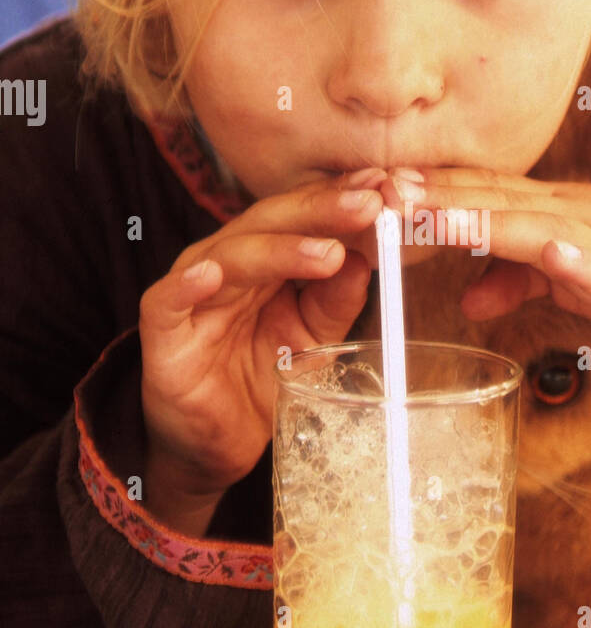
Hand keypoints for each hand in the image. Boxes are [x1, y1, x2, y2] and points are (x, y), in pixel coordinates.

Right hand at [140, 169, 386, 509]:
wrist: (214, 443)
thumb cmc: (261, 377)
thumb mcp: (313, 338)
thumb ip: (336, 301)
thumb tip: (367, 259)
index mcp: (267, 254)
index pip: (305, 214)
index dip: (343, 198)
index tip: (389, 184)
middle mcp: (230, 260)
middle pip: (274, 222)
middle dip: (322, 210)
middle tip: (368, 204)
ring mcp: (195, 292)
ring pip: (233, 255)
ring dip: (281, 250)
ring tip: (329, 252)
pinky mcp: (163, 330)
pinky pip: (169, 301)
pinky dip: (189, 285)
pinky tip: (211, 274)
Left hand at [382, 168, 590, 369]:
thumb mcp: (574, 281)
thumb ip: (520, 281)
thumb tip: (465, 297)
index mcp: (554, 214)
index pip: (478, 195)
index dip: (423, 191)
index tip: (365, 188)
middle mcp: (576, 216)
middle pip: (495, 201)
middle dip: (433, 197)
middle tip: (372, 191)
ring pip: (538, 227)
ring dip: (483, 220)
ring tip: (432, 215)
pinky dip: (578, 258)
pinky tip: (552, 251)